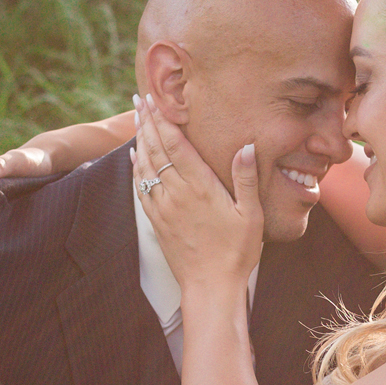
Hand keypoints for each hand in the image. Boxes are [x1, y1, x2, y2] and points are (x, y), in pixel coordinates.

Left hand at [132, 94, 260, 293]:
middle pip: (156, 149)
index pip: (176, 144)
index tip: (154, 100)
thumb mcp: (251, 214)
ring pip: (146, 165)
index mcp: (201, 186)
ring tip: (136, 118)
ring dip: (139, 139)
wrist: (210, 286)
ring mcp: (163, 207)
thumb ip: (246, 178)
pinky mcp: (157, 221)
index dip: (163, 120)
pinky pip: (141, 188)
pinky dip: (136, 168)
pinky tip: (135, 156)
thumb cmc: (237, 251)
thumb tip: (247, 145)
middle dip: (147, 121)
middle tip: (139, 98)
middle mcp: (177, 193)